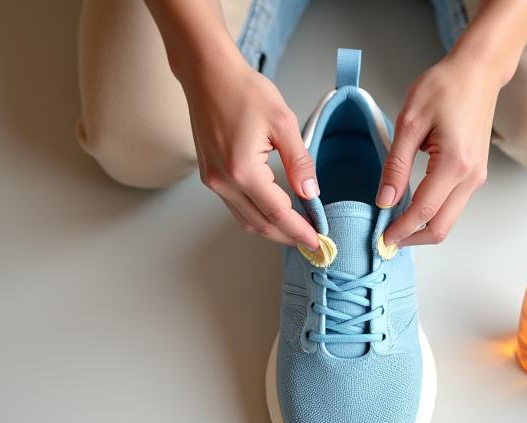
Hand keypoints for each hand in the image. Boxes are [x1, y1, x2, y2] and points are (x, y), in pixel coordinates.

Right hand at [180, 49, 319, 249]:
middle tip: (313, 243)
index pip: (278, 213)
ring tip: (297, 231)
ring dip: (272, 230)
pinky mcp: (210, 176)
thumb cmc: (244, 91)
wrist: (208, 75)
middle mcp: (223, 182)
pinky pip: (235, 208)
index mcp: (243, 170)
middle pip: (261, 225)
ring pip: (246, 221)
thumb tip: (311, 194)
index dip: (300, 231)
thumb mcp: (283, 122)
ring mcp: (213, 181)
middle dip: (288, 237)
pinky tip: (275, 213)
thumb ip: (299, 162)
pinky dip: (257, 217)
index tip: (318, 242)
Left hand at [377, 54, 501, 247]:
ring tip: (393, 226)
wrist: (477, 72)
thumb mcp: (409, 122)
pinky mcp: (475, 174)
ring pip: (448, 220)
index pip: (422, 212)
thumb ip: (395, 165)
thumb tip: (385, 200)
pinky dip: (431, 215)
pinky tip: (410, 209)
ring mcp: (476, 178)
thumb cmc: (445, 87)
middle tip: (385, 241)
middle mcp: (470, 177)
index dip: (399, 230)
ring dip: (421, 229)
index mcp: (453, 164)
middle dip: (411, 239)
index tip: (380, 240)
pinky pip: (452, 206)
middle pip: (440, 227)